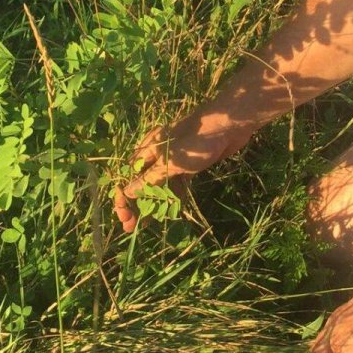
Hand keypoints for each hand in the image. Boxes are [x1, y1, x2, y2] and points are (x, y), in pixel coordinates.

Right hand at [114, 109, 254, 232]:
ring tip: (148, 223)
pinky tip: (170, 210)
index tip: (124, 218)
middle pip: (142, 181)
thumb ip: (149, 179)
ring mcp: (175, 159)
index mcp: (148, 149)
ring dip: (154, 202)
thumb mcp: (171, 162)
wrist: (229, 125)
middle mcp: (158, 154)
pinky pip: (177, 182)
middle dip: (136, 204)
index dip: (123, 197)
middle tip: (132, 226)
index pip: (128, 176)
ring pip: (160, 184)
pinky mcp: (190, 164)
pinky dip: (173, 195)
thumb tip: (126, 192)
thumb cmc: (196, 141)